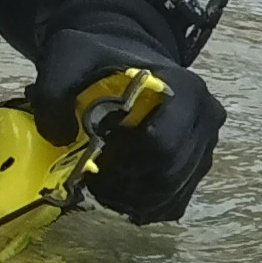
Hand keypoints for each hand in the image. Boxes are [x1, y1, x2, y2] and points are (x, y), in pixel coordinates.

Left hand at [26, 10, 223, 223]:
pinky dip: (143, 206)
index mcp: (186, 89)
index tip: (97, 149)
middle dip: (126, 182)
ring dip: (131, 198)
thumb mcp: (68, 56)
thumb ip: (55, 89)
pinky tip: (116, 192)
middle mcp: (206, 119)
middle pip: (169, 174)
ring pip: (172, 194)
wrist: (124, 62)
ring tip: (100, 183)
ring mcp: (204, 146)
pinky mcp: (195, 169)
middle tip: (93, 173)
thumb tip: (60, 137)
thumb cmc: (99, 60)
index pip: (163, 143)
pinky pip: (174, 203)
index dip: (124, 157)